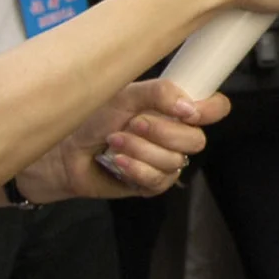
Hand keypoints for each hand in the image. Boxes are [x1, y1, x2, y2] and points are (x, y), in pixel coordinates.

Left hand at [14, 79, 228, 201]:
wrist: (64, 149)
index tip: (188, 111)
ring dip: (141, 150)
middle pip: (196, 140)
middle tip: (133, 123)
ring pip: (175, 162)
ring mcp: (164, 162)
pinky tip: (117, 161)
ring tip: (114, 141)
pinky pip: (157, 181)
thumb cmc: (92, 117)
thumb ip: (160, 93)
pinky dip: (136, 169)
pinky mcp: (149, 185)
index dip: (210, 110)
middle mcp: (175, 135)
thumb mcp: (125, 94)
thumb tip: (189, 106)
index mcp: (174, 108)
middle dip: (162, 132)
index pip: (215, 108)